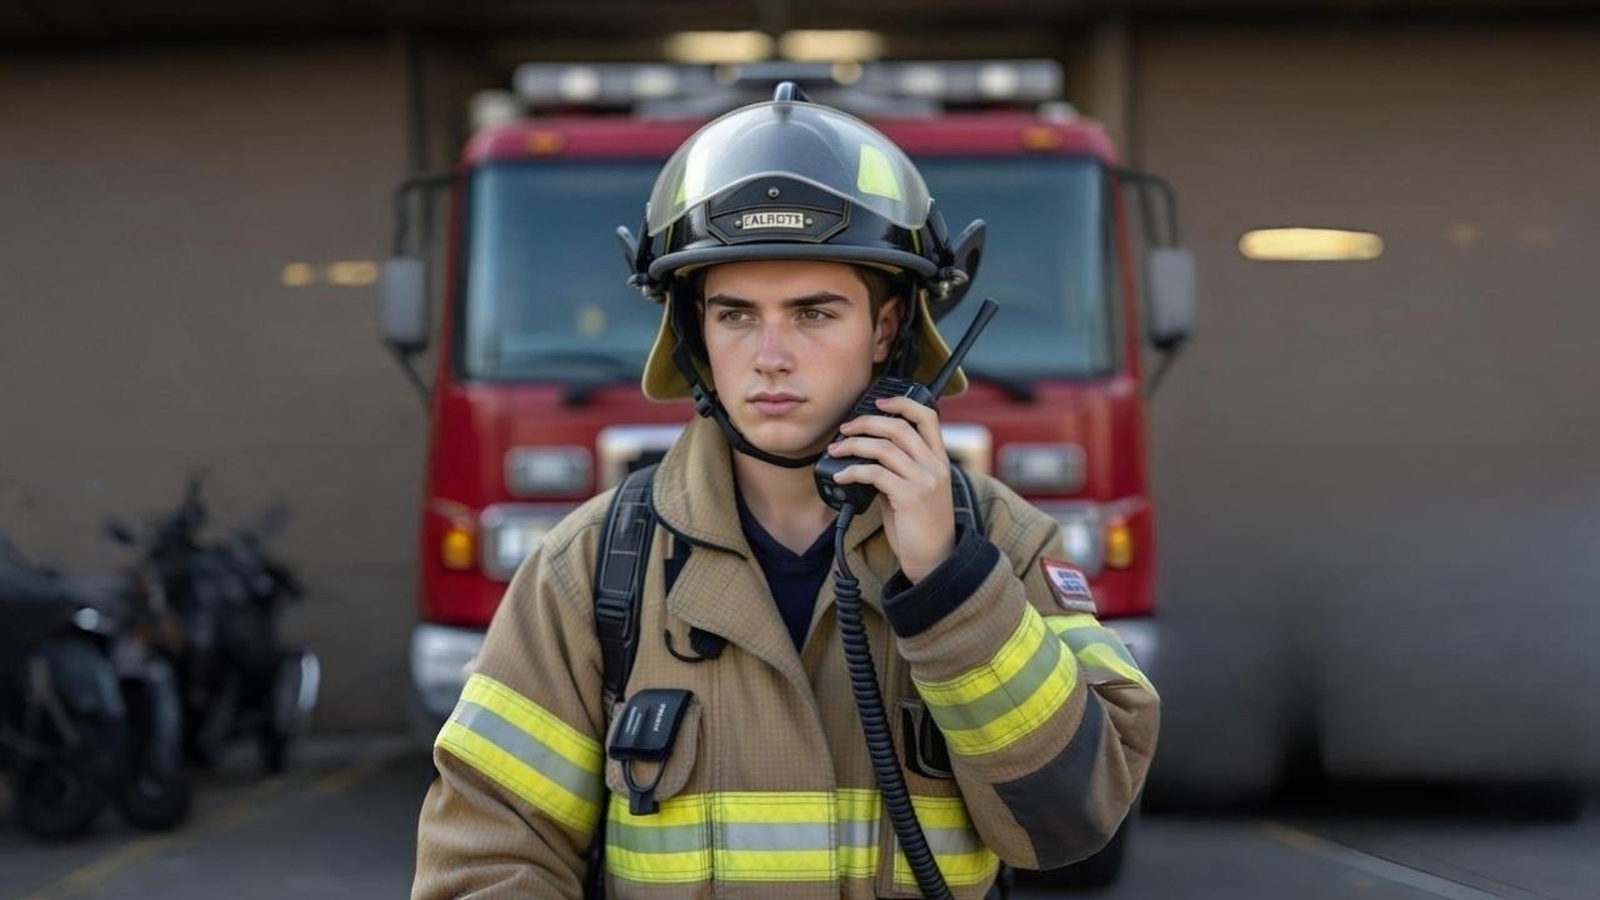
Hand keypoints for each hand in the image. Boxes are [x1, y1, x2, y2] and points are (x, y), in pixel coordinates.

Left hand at [827, 395, 954, 582]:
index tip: (879, 402)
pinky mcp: (910, 497)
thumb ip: (896, 471)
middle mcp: (935, 466)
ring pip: (883, 447)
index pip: (927, 416)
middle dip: (866, 422)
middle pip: (898, 427)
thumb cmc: (920, 528)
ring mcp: (925, 481)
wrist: (934, 560)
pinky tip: (841, 475)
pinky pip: (874, 473)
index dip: (902, 402)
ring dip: (853, 445)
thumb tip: (865, 458)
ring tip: (836, 451)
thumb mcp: (913, 492)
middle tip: (845, 429)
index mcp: (939, 460)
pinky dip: (852, 470)